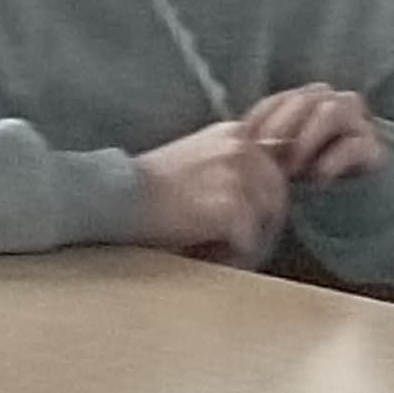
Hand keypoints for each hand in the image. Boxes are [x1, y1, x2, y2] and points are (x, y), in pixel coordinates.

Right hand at [134, 117, 293, 261]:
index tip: (247, 221)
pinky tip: (212, 258)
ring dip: (249, 241)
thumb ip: (229, 167)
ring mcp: (240, 176)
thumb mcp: (197, 157)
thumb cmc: (147, 186)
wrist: (115, 195)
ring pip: (267, 221)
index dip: (263, 200)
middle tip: (237, 246)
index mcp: (236, 133)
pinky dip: (235, 256)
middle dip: (261, 225)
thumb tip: (260, 195)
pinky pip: (249, 241)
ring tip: (221, 253)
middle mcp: (244, 148)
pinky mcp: (232, 207)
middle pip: (278, 196)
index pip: (274, 170)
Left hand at [241, 84, 385, 186]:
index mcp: (305, 101)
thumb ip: (261, 146)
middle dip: (282, 128)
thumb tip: (231, 141)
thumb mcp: (280, 159)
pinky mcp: (374, 148)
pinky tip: (317, 180)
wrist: (359, 193)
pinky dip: (333, 161)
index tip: (244, 149)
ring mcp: (357, 122)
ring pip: (331, 111)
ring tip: (292, 171)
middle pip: (304, 99)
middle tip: (267, 158)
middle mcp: (333, 103)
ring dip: (306, 139)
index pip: (277, 101)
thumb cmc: (309, 172)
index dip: (258, 123)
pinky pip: (355, 144)